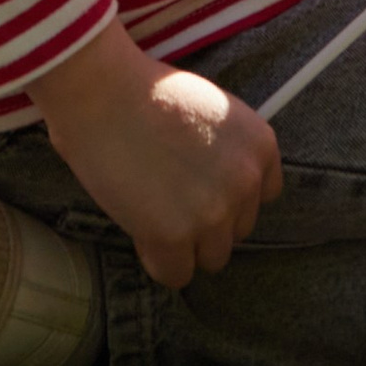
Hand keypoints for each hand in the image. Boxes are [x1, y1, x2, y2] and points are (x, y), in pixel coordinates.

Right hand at [30, 18, 280, 290]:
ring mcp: (213, 212)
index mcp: (260, 145)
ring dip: (184, 242)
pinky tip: (140, 228)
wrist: (103, 91)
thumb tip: (217, 190)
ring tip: (152, 208)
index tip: (199, 182)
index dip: (227, 193)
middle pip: (237, 230)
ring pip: (210, 257)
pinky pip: (175, 274)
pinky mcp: (175, 236)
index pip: (262, 196)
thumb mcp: (210, 110)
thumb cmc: (145, 91)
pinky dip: (157, 258)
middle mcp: (246, 181)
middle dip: (205, 219)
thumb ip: (226, 153)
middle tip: (168, 192)